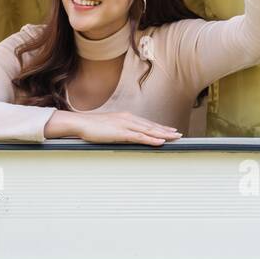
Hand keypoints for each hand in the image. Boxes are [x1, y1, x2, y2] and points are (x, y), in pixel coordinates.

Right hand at [45, 110, 181, 144]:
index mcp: (125, 117)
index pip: (146, 123)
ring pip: (149, 130)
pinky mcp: (121, 133)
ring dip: (163, 134)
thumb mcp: (109, 126)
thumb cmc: (92, 126)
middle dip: (166, 130)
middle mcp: (128, 119)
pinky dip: (151, 139)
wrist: (81, 123)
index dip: (159, 127)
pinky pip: (140, 137)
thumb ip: (119, 129)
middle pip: (151, 125)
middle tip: (178, 134)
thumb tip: (125, 135)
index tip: (169, 130)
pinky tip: (160, 142)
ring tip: (174, 137)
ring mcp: (126, 125)